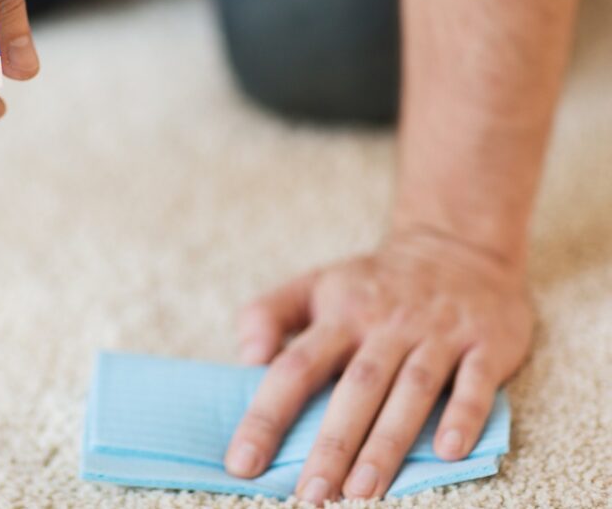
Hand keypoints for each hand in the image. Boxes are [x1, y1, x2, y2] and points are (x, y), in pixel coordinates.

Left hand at [224, 229, 533, 503]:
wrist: (457, 246)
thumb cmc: (373, 283)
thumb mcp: (315, 284)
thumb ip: (269, 313)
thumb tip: (246, 357)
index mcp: (340, 315)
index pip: (295, 367)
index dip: (267, 415)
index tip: (243, 462)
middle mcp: (386, 326)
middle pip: (355, 388)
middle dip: (332, 445)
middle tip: (310, 495)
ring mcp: (437, 334)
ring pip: (411, 391)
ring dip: (388, 442)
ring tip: (363, 492)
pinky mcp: (485, 343)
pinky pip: (474, 382)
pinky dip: (463, 415)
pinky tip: (448, 452)